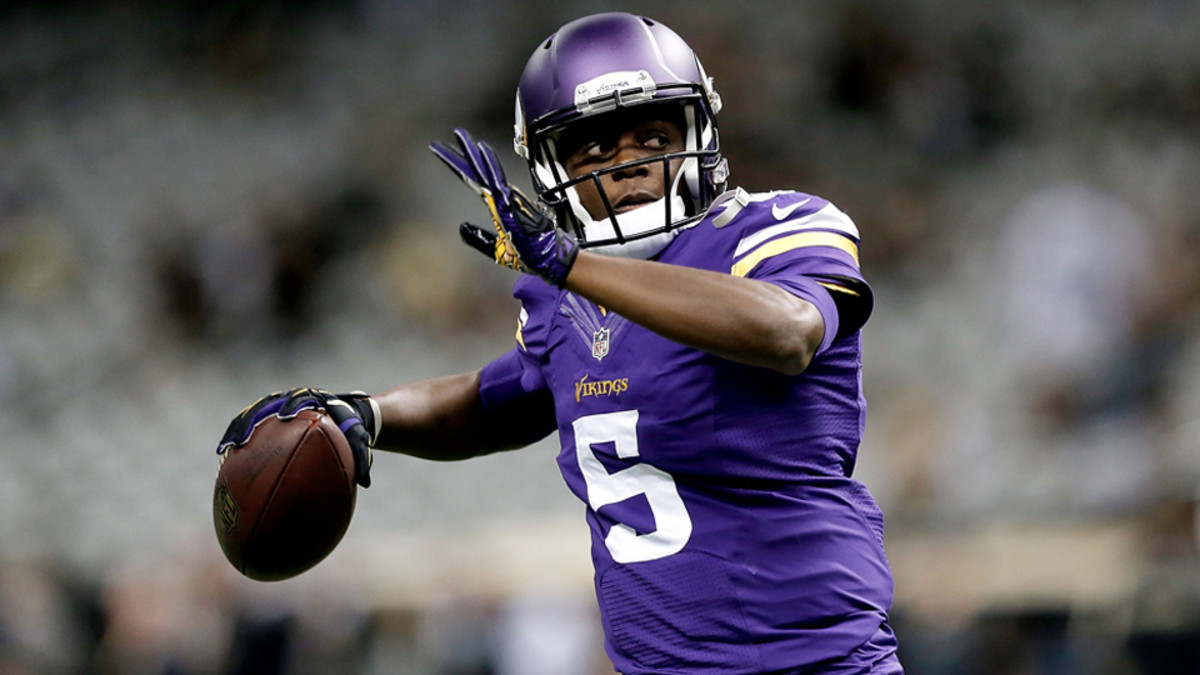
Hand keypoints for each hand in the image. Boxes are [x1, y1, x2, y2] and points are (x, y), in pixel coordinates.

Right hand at [217, 388, 378, 487]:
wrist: (346, 417)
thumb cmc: (352, 431)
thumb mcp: (359, 442)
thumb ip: (363, 458)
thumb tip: (366, 483)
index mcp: (313, 402)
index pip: (300, 399)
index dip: (292, 405)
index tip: (285, 416)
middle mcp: (291, 401)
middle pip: (267, 405)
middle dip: (253, 419)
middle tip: (243, 438)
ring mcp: (276, 408)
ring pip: (252, 415)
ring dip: (238, 429)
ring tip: (225, 449)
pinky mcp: (268, 419)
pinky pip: (249, 427)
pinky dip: (237, 439)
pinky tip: (225, 458)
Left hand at [430, 128, 578, 286]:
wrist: (547, 259)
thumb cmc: (529, 254)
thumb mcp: (497, 248)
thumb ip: (479, 238)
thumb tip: (461, 228)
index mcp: (497, 205)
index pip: (474, 181)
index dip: (459, 166)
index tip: (445, 152)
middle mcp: (501, 196)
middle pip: (476, 171)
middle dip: (460, 154)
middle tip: (445, 139)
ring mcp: (506, 197)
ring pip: (484, 170)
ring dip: (471, 153)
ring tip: (459, 135)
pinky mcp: (510, 202)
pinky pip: (497, 179)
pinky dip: (490, 164)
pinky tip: (481, 150)